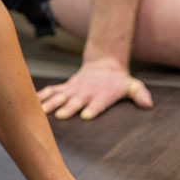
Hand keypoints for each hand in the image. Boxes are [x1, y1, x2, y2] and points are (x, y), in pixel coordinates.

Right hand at [37, 58, 152, 120]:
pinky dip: (42, 96)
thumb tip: (148, 103)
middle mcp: (86, 92)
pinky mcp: (66, 87)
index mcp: (102, 94)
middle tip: (59, 115)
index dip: (92, 109)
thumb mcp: (131, 85)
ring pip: (60, 95)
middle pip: (76, 100)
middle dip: (68, 107)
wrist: (104, 64)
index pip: (98, 103)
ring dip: (50, 103)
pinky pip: (52, 91)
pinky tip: (31, 102)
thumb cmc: (118, 82)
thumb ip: (139, 93)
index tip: (85, 116)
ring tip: (40, 111)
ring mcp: (74, 89)